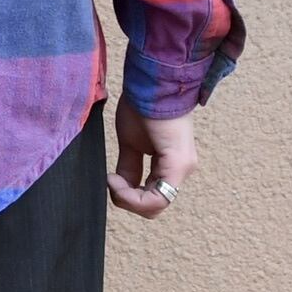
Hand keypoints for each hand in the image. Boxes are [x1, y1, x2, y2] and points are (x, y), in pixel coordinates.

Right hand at [107, 96, 196, 219]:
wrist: (152, 84)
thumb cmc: (142, 106)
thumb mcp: (130, 143)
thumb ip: (129, 167)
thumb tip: (121, 185)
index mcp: (171, 166)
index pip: (151, 198)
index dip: (126, 197)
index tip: (109, 178)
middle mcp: (181, 171)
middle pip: (153, 207)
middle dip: (127, 200)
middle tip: (111, 180)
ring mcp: (182, 169)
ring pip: (155, 206)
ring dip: (128, 198)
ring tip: (112, 178)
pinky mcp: (177, 165)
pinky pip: (157, 198)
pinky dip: (133, 195)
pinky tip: (116, 180)